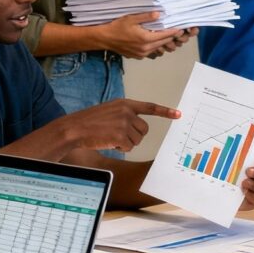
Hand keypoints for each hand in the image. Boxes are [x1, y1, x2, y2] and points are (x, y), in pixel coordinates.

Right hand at [61, 98, 180, 152]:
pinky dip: (121, 149)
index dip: (164, 112)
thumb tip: (138, 128)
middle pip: (144, 129)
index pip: (149, 107)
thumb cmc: (89, 122)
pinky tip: (109, 142)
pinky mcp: (121, 135)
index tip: (178, 114)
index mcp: (125, 104)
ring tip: (110, 137)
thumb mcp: (109, 111)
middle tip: (118, 136)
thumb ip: (124, 114)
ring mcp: (124, 123)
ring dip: (126, 143)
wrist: (74, 128)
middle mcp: (127, 111)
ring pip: (137, 140)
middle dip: (134, 136)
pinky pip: (129, 147)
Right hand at [99, 13, 190, 59]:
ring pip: (158, 48)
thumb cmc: (117, 27)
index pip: (165, 35)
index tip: (181, 28)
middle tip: (177, 31)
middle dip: (171, 37)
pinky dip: (155, 46)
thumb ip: (146, 17)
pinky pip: (151, 52)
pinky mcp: (138, 56)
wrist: (106, 39)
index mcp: (146, 39)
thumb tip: (159, 14)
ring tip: (167, 36)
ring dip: (163, 42)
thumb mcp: (131, 18)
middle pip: (163, 43)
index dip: (174, 32)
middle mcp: (146, 48)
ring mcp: (142, 54)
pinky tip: (155, 41)